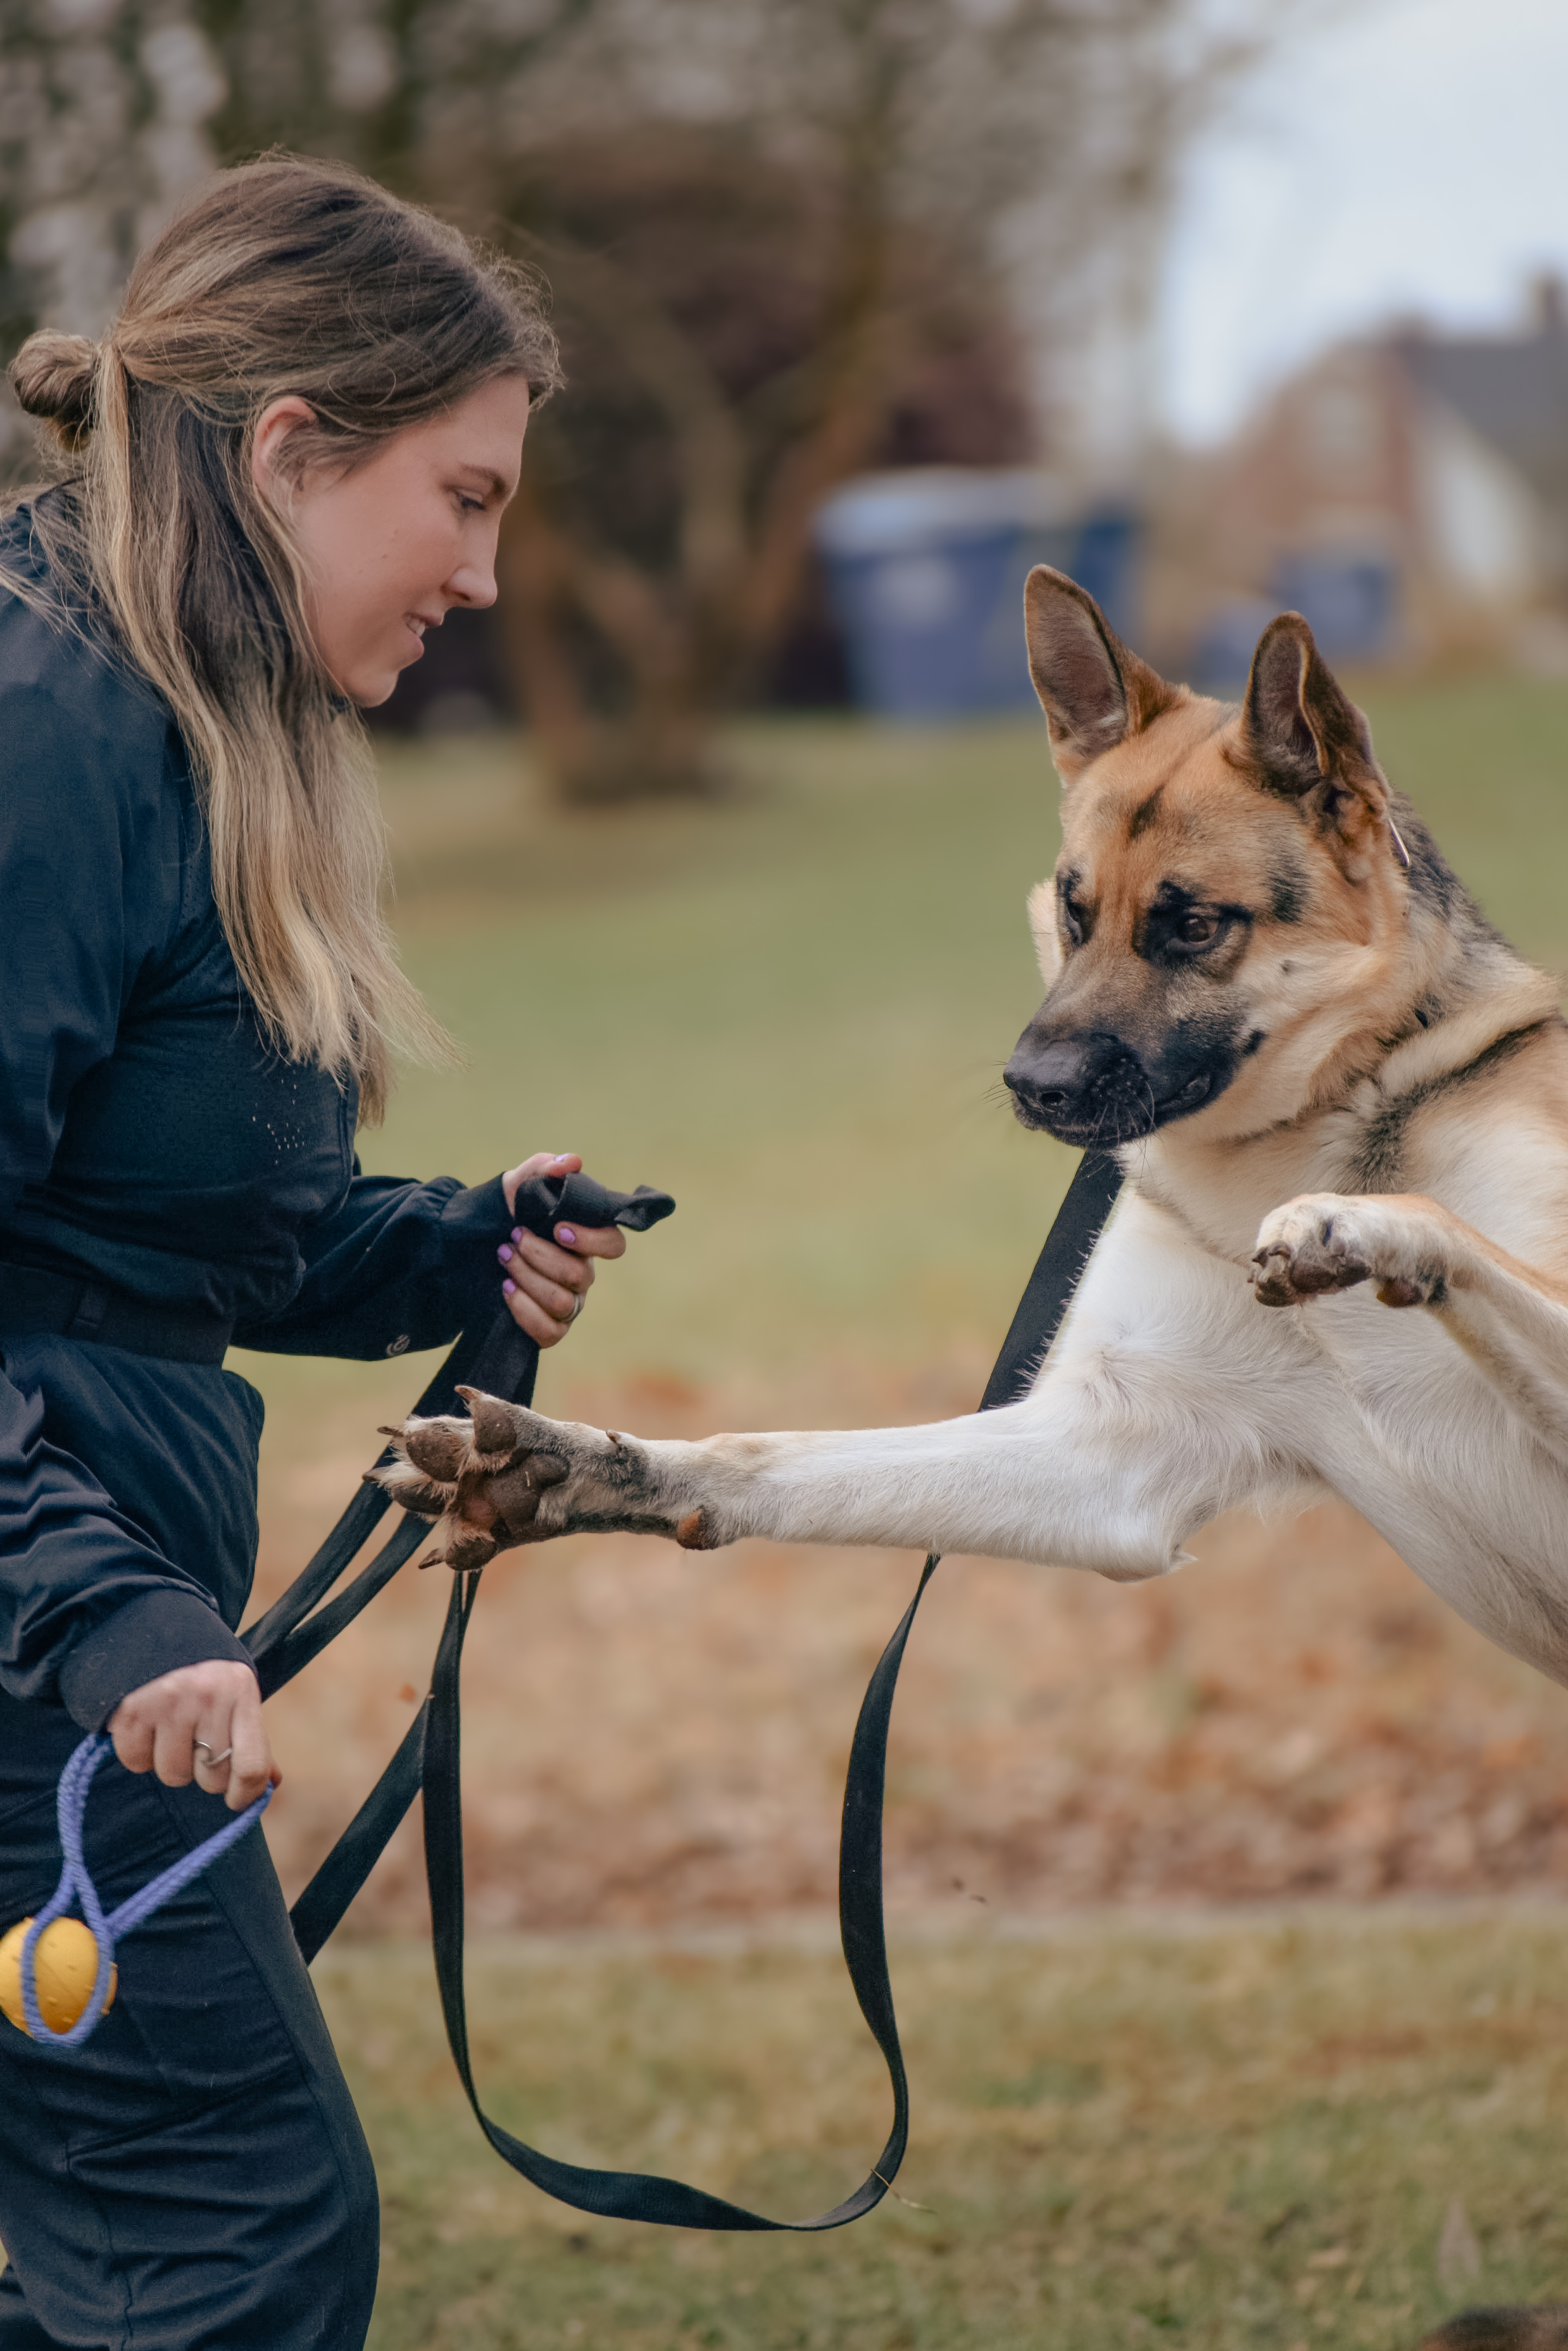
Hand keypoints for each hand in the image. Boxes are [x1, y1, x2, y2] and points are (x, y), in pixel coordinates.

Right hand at [107, 1660, 277, 1812]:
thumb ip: (253, 1742)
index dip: (245, 1794)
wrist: (154, 1636)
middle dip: (203, 1772)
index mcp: (241, 1692)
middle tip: (196, 1744)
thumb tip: (273, 1784)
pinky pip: (136, 1762)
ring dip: (172, 1763)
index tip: (236, 1800)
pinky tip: (147, 1728)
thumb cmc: (204, 1680)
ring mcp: (169, 1702)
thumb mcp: (236, 1699)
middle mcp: (208, 1696)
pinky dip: (139, 1754)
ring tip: (171, 1731)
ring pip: (173, 1775)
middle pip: (210, 1778)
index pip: (252, 1766)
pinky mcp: (133, 1709)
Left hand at [497, 1151, 626, 1348]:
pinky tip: (505, 1288)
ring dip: (527, 1277)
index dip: (592, 1240)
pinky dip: (524, 1310)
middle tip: (512, 1238)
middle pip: (578, 1275)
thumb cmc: (507, 1215)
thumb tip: (571, 1161)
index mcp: (585, 1242)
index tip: (559, 1228)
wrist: (470, 1247)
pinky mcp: (549, 1329)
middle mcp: (582, 1276)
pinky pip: (549, 1331)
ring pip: (561, 1301)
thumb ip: (544, 1169)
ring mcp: (568, 1305)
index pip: (614, 1245)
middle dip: (539, 1255)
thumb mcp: (518, 1186)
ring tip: (503, 1257)